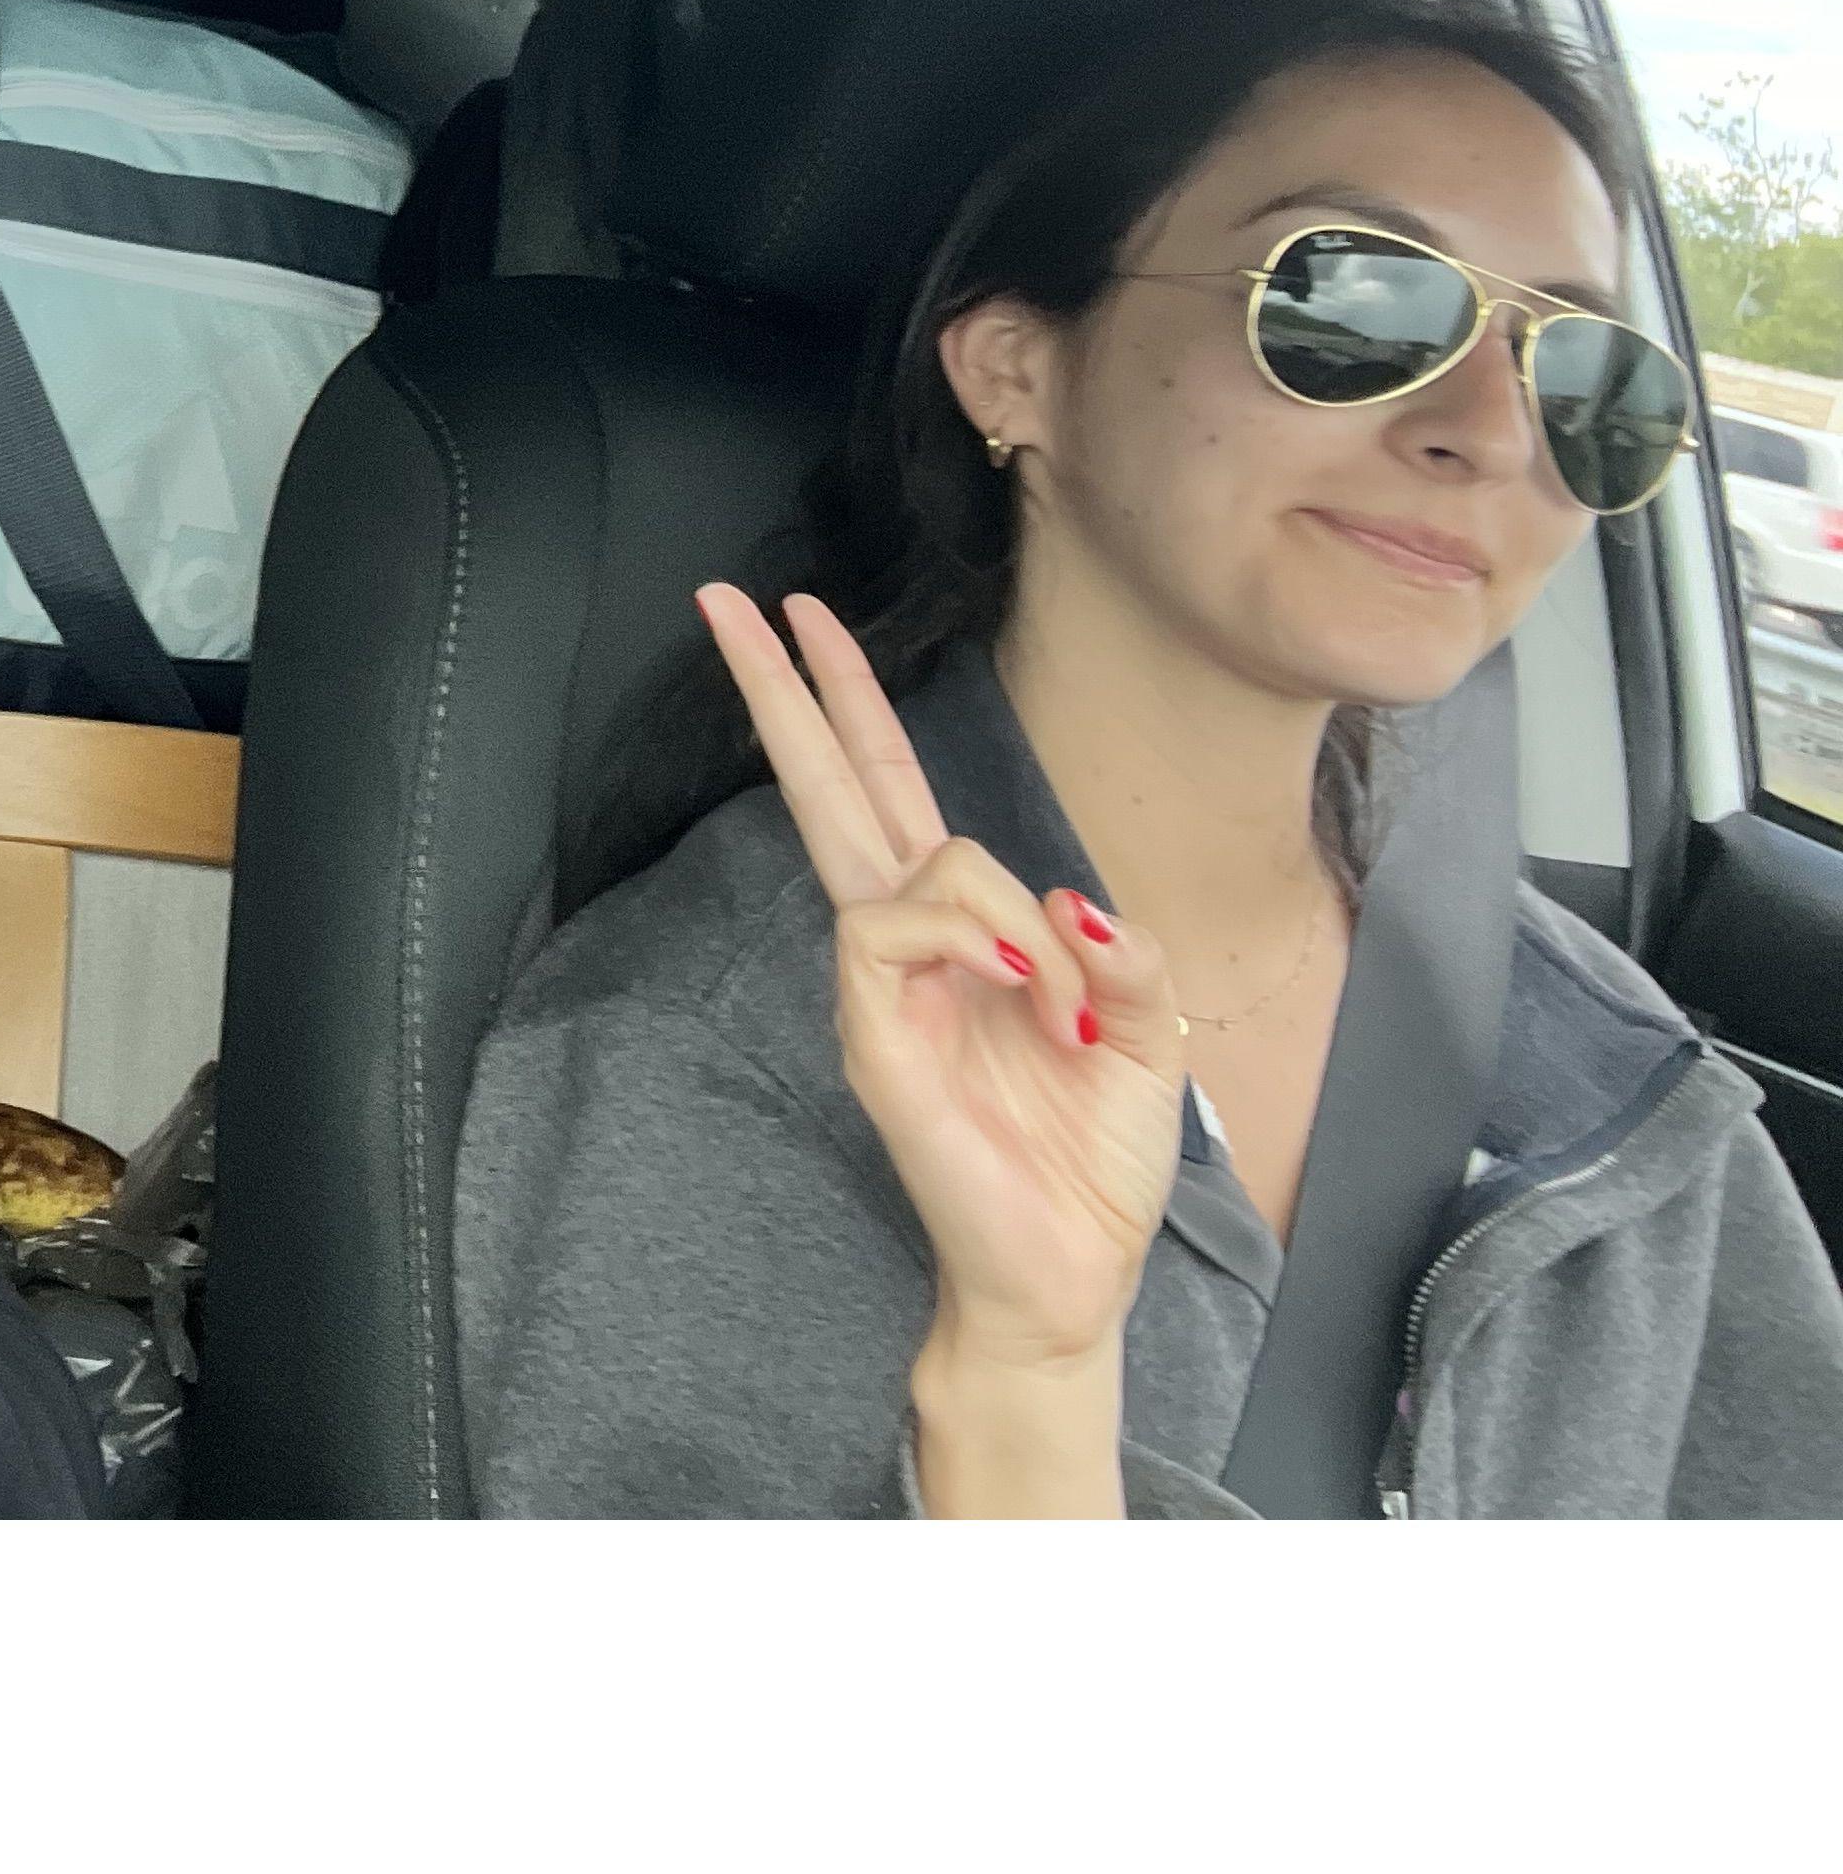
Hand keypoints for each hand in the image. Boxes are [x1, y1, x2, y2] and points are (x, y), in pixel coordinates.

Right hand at [699, 588, 1185, 1483]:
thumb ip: (1124, 954)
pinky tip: (1020, 980)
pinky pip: (889, 930)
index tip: (801, 613)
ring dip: (995, 903)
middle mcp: (903, 943)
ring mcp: (879, 987)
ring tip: (1057, 997)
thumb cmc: (1092, 1162)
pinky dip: (967, 935)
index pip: (886, 788)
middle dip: (780, 688)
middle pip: (828, 786)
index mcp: (959, 930)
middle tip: (723, 595)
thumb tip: (1065, 903)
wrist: (1069, 1278)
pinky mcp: (871, 1036)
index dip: (846, 700)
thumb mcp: (1150, 1035)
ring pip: (903, 855)